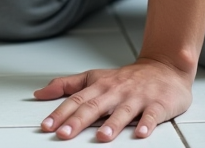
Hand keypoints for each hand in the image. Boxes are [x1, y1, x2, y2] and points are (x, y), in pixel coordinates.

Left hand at [33, 57, 193, 141]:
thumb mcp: (94, 77)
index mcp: (100, 86)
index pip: (76, 100)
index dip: (60, 113)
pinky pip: (152, 115)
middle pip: (94, 106)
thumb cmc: (127, 78)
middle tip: (64, 134)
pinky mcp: (158, 104)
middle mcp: (116, 92)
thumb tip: (40, 93)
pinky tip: (141, 133)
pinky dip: (147, 124)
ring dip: (112, 124)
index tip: (47, 125)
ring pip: (123, 112)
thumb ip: (67, 85)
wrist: (164, 67)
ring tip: (102, 137)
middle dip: (78, 121)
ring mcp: (137, 98)